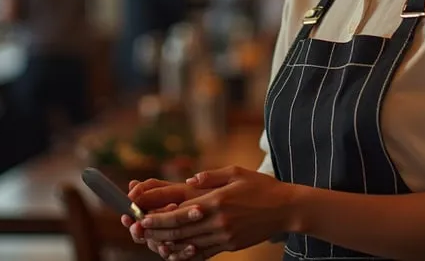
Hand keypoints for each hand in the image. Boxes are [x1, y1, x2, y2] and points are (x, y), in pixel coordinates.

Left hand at [137, 166, 296, 260]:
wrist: (285, 209)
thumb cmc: (261, 187)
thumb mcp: (237, 172)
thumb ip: (211, 176)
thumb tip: (190, 179)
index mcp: (217, 201)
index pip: (181, 213)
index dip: (159, 218)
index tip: (142, 218)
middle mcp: (218, 221)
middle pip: (180, 232)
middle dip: (157, 233)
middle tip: (139, 232)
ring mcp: (225, 236)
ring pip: (189, 245)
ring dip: (168, 245)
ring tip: (152, 244)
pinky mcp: (231, 245)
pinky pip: (204, 253)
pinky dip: (188, 254)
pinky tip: (176, 252)